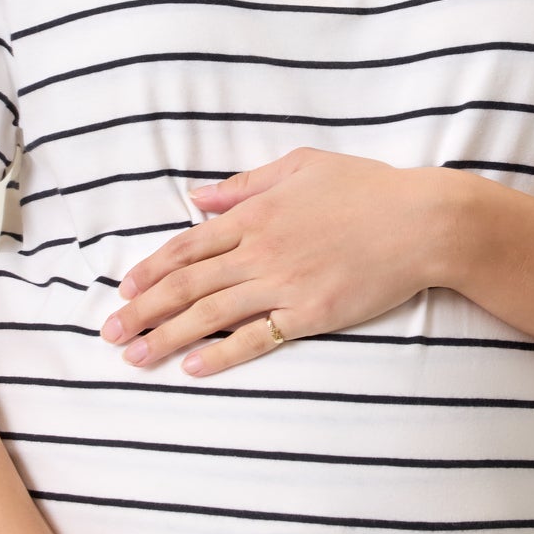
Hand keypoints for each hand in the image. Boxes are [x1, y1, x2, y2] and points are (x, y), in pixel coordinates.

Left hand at [100, 146, 443, 376]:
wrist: (422, 221)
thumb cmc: (368, 188)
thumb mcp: (301, 166)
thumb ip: (246, 183)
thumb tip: (199, 196)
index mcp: (255, 214)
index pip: (188, 246)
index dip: (151, 269)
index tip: (123, 289)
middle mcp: (260, 251)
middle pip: (187, 285)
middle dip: (143, 309)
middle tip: (110, 332)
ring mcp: (283, 285)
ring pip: (211, 315)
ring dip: (167, 336)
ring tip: (135, 357)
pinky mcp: (310, 314)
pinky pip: (257, 338)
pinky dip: (222, 354)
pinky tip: (194, 368)